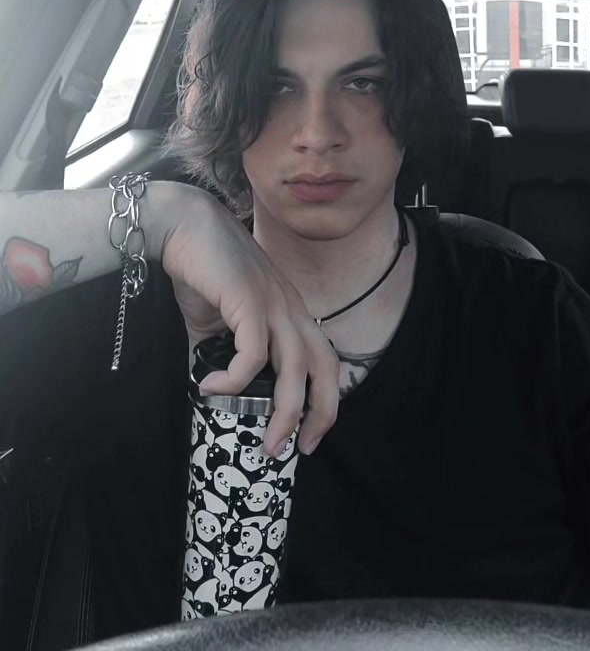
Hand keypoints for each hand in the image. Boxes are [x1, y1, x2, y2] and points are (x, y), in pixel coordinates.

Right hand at [149, 182, 338, 457]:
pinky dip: (236, 379)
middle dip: (321, 413)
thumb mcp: (217, 320)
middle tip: (300, 448)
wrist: (181, 224)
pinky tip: (211, 388)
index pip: (324, 358)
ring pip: (296, 367)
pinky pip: (253, 353)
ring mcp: (272, 302)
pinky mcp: (248, 300)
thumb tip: (211, 392)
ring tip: (265, 440)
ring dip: (285, 411)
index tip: (308, 434)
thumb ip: (222, 351)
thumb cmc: (200, 268)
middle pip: (325, 366)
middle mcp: (290, 306)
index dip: (324, 397)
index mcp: (289, 309)